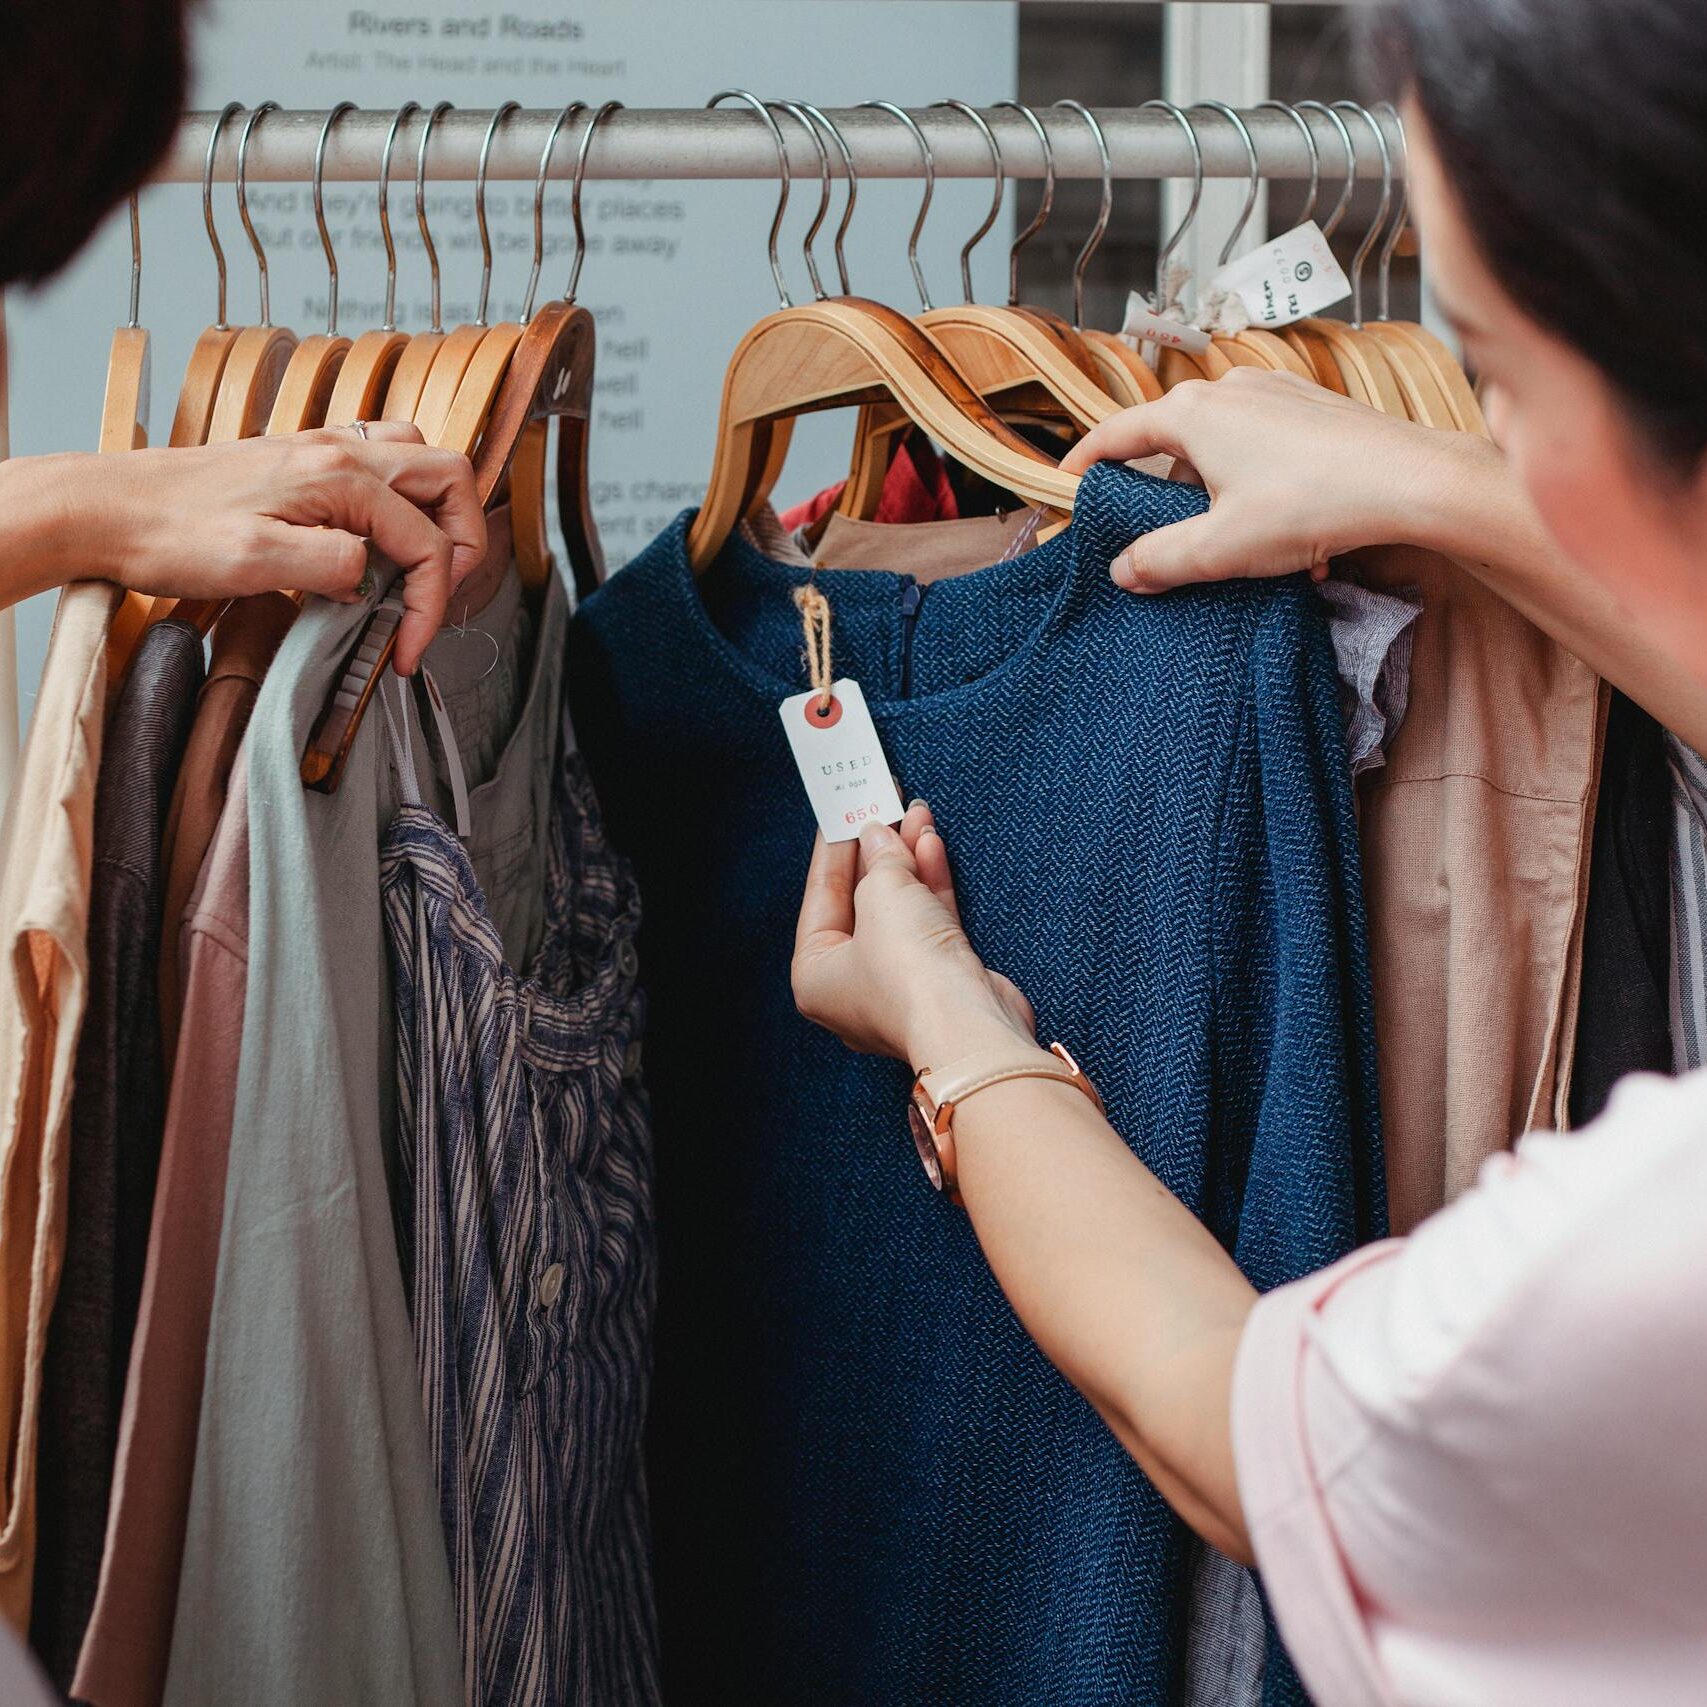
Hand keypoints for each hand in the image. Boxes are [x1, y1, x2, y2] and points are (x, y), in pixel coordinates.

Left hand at [31, 423, 484, 673]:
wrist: (108, 507)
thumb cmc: (170, 533)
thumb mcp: (255, 561)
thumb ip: (332, 565)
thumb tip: (374, 577)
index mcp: (338, 475)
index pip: (426, 541)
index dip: (431, 604)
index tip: (409, 649)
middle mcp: (339, 451)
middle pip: (449, 478)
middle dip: (462, 543)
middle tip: (438, 597)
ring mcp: (323, 450)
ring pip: (421, 463)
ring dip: (438, 515)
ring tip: (420, 569)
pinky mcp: (305, 462)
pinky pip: (383, 465)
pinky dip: (403, 502)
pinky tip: (377, 541)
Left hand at [792, 800, 1037, 1070]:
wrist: (970, 1028)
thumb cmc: (909, 976)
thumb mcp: (881, 897)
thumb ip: (879, 861)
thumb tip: (879, 837)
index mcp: (816, 975)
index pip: (820, 897)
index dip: (833, 850)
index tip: (842, 812)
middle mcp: (853, 984)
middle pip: (860, 902)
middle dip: (875, 852)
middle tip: (882, 807)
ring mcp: (899, 983)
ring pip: (899, 909)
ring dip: (907, 861)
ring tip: (915, 815)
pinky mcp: (941, 979)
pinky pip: (929, 921)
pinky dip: (930, 884)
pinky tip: (932, 845)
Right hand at [1060, 367, 1485, 592]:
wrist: (1411, 481)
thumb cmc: (1311, 503)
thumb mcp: (1219, 547)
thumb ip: (1160, 559)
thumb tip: (1122, 570)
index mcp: (1192, 414)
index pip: (1118, 433)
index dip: (1086, 461)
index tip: (1068, 482)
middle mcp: (1230, 389)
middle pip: (1172, 442)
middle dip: (1165, 492)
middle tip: (1161, 535)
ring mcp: (1276, 393)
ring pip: (1222, 448)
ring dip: (1220, 497)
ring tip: (1240, 547)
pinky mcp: (1314, 408)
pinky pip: (1264, 448)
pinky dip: (1260, 487)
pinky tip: (1288, 531)